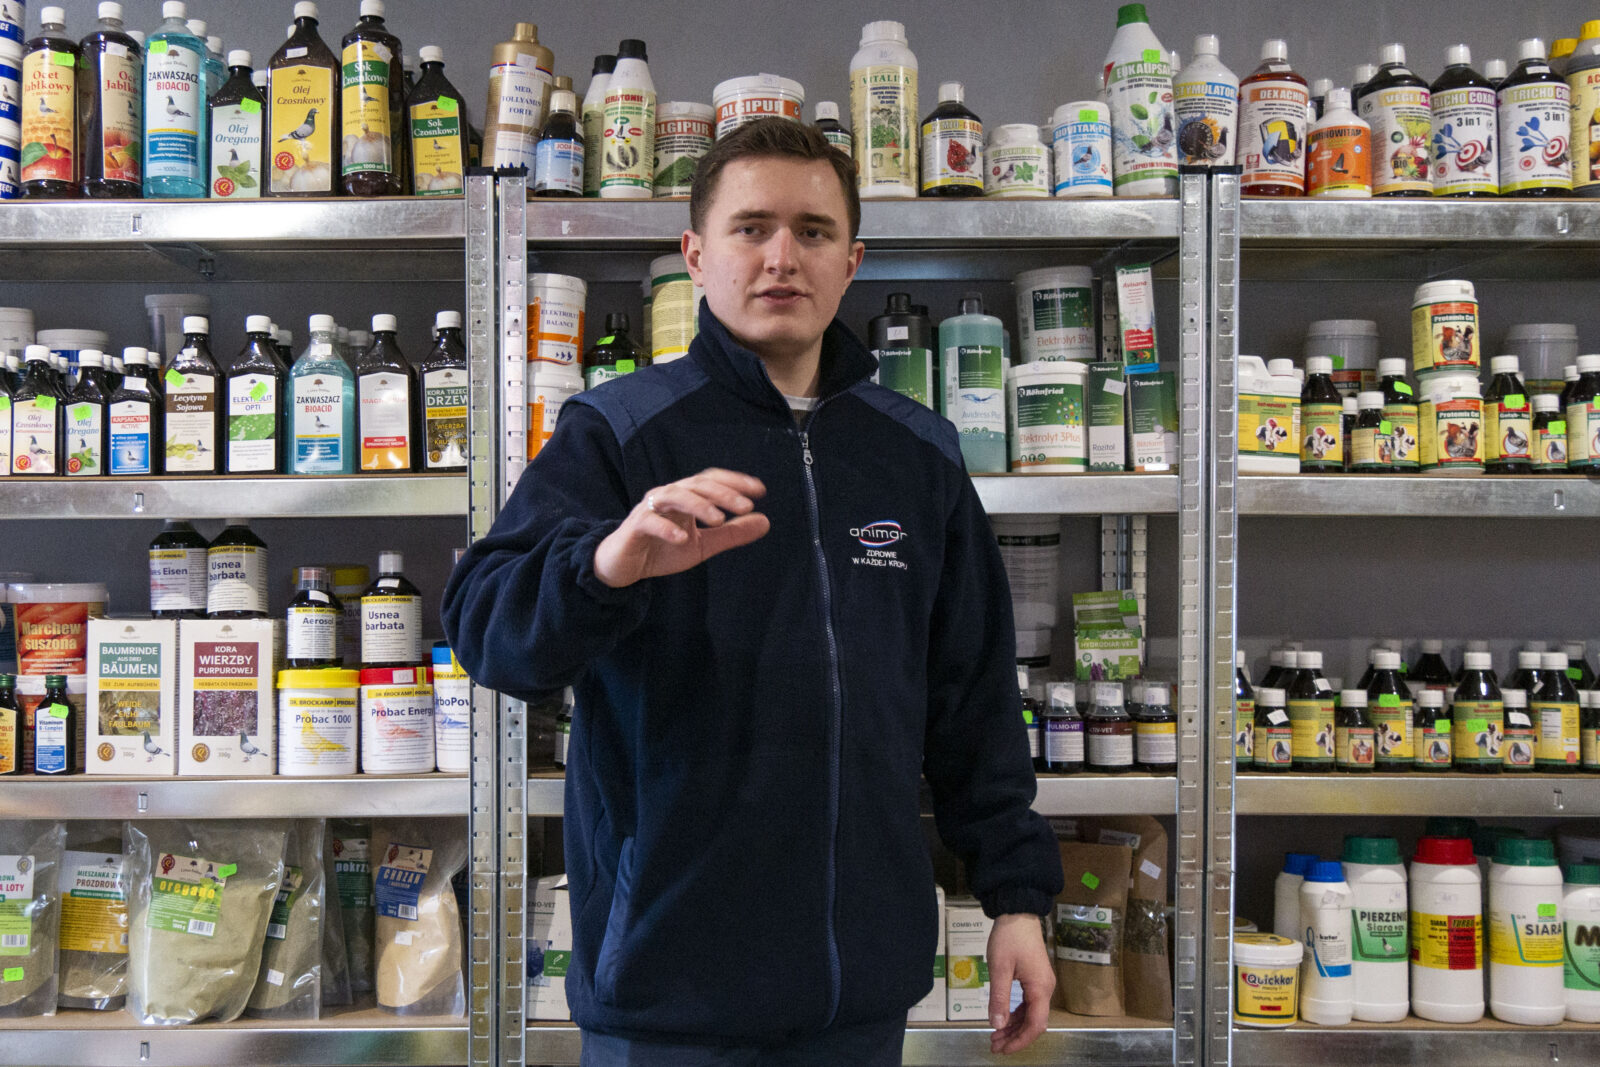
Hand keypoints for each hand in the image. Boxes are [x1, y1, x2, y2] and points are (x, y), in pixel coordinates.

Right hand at [593, 469, 769, 588]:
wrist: (624, 567)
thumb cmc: (662, 550)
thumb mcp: (703, 545)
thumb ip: (731, 534)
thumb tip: (765, 521)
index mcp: (686, 497)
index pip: (712, 481)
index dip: (735, 482)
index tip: (759, 490)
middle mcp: (669, 496)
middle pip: (697, 485)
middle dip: (723, 494)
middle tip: (745, 506)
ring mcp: (650, 509)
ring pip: (675, 496)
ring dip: (699, 505)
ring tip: (719, 520)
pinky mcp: (635, 526)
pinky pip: (650, 521)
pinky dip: (667, 527)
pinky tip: (683, 538)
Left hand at [987, 912, 1053, 1054]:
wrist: (1018, 913)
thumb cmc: (1009, 938)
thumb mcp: (999, 968)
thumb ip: (999, 998)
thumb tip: (997, 1025)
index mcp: (1040, 988)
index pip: (1035, 1025)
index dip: (1020, 1041)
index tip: (1003, 1049)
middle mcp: (1045, 989)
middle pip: (1034, 1022)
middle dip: (1015, 1037)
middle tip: (994, 1046)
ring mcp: (1042, 984)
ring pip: (1031, 1014)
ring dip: (1014, 1027)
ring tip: (996, 1036)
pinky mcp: (1036, 978)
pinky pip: (1028, 1004)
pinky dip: (1016, 1014)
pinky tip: (1003, 1019)